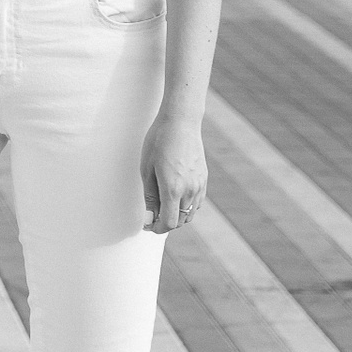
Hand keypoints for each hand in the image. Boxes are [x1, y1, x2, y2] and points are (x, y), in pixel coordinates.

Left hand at [140, 115, 207, 233]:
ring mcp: (199, 185)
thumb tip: (149, 219)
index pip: (168, 223)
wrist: (181, 122)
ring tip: (162, 204)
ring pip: (189, 213)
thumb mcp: (147, 170)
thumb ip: (150, 197)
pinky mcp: (204, 179)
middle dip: (165, 222)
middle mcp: (190, 191)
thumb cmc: (159, 142)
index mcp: (173, 189)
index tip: (147, 225)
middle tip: (151, 215)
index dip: (156, 228)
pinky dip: (186, 206)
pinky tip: (176, 196)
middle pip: (179, 221)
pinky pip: (197, 202)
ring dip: (176, 215)